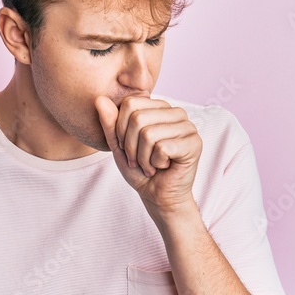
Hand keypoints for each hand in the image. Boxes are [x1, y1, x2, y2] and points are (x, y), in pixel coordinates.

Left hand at [95, 95, 201, 213]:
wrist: (157, 195)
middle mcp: (176, 112)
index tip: (127, 148)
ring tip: (151, 165)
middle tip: (139, 161)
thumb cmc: (140, 169)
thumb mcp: (118, 145)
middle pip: (137, 118)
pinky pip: (162, 148)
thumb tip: (100, 98)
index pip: (130, 103)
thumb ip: (110, 123)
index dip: (121, 130)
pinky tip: (164, 167)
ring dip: (143, 158)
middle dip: (131, 147)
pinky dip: (156, 163)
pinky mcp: (194, 143)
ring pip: (149, 134)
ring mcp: (188, 126)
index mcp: (159, 107)